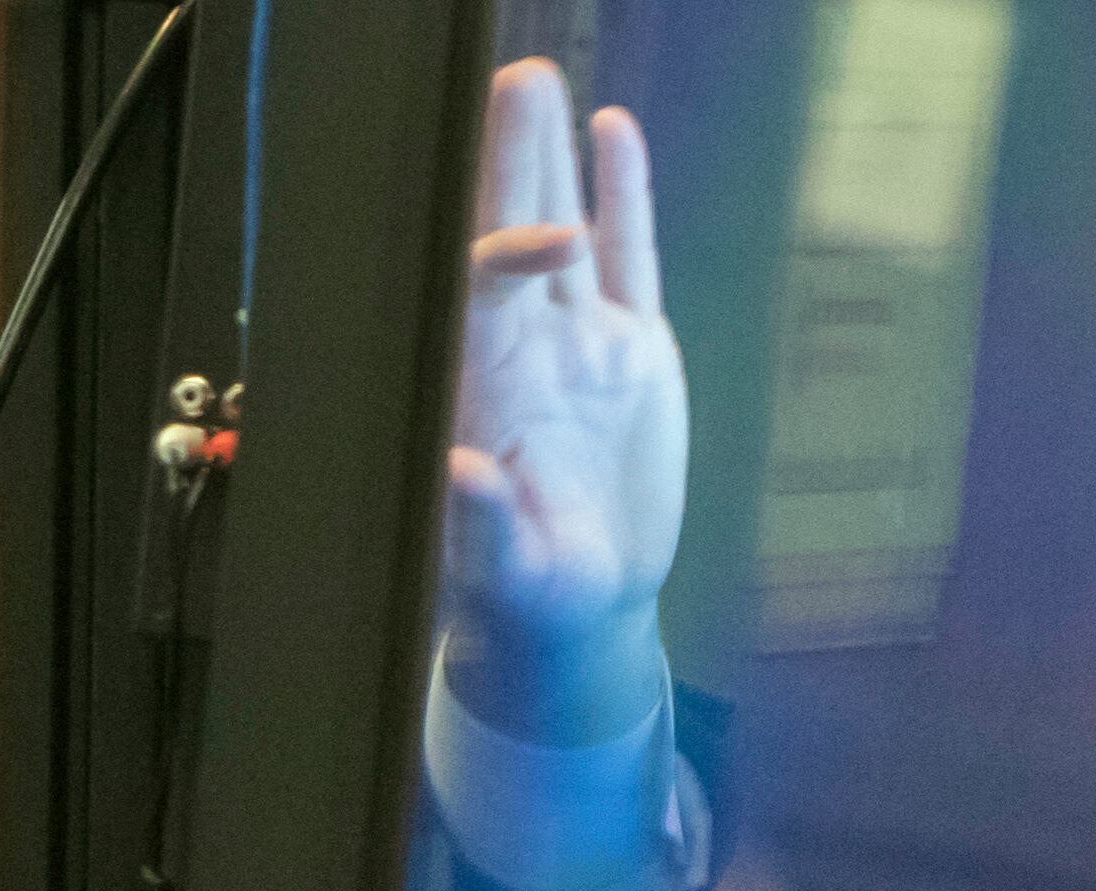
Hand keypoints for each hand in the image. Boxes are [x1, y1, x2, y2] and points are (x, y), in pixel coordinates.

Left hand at [441, 58, 685, 747]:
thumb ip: (480, 524)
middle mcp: (521, 345)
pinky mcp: (632, 352)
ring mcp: (578, 341)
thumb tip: (463, 471)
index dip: (506, 252)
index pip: (481, 290)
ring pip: (564, 227)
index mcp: (480, 385)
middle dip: (504, 157)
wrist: (582, 606)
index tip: (553, 240)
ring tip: (540, 80)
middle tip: (510, 81)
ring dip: (549, 157)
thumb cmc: (526, 594)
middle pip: (504, 229)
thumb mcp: (506, 574)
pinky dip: (625, 200)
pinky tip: (615, 135)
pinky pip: (631, 260)